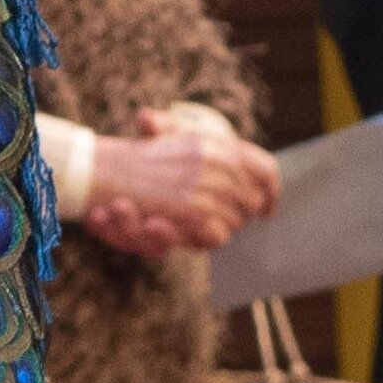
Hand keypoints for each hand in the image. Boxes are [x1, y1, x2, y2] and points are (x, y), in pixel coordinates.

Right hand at [78, 105, 279, 260]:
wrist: (110, 171)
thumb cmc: (144, 161)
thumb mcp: (183, 145)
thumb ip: (220, 159)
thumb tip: (259, 193)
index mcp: (217, 144)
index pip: (265, 169)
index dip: (272, 192)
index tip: (269, 208)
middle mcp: (216, 161)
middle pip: (252, 200)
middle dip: (242, 214)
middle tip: (226, 220)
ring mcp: (206, 185)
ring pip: (236, 220)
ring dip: (221, 227)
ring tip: (199, 223)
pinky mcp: (193, 209)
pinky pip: (218, 234)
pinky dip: (208, 238)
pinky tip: (194, 232)